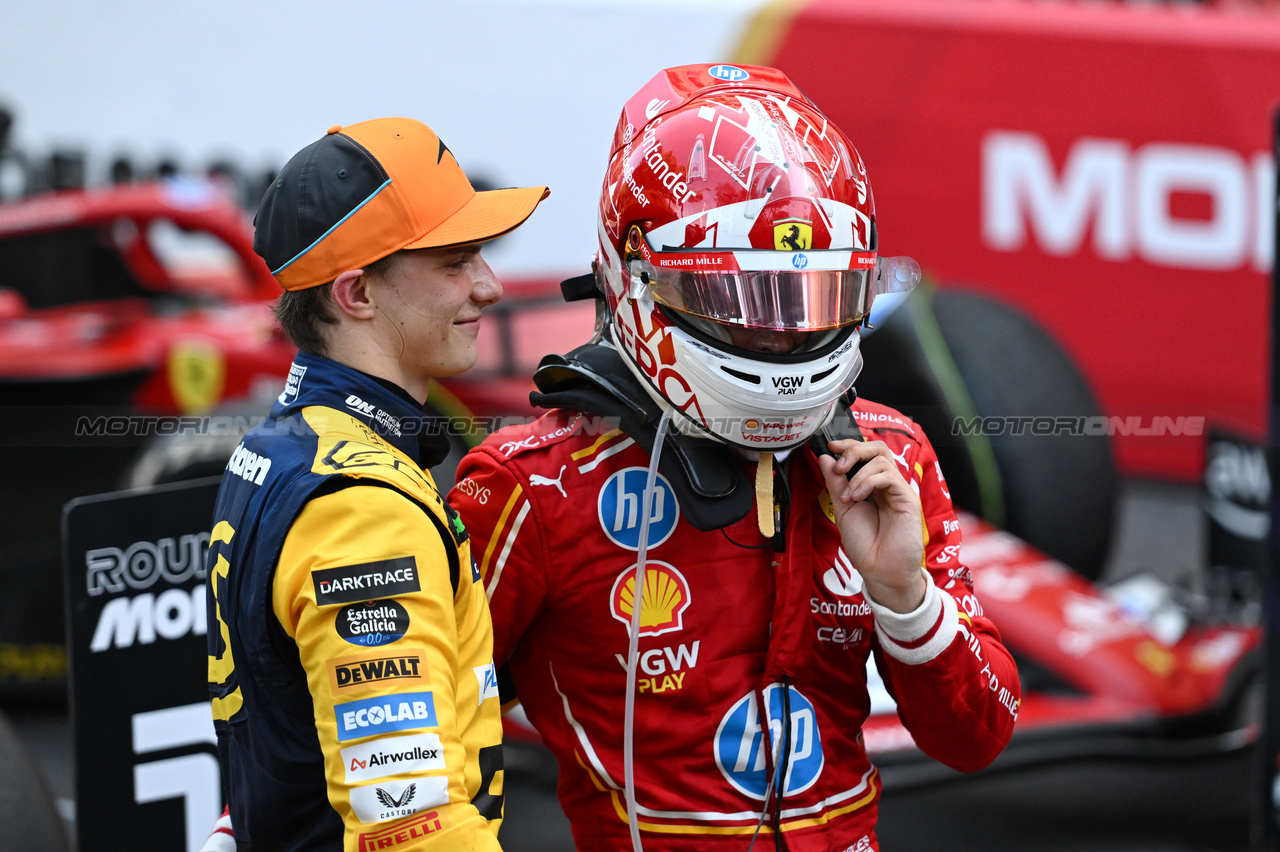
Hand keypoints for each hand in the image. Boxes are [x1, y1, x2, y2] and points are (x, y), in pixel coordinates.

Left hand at [817, 439, 925, 612]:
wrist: (880, 571)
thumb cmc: (865, 544)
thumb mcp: (843, 508)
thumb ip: (835, 483)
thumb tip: (824, 458)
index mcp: (873, 485)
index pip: (866, 454)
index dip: (849, 445)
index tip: (830, 447)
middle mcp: (888, 485)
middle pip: (877, 449)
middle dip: (854, 450)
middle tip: (839, 466)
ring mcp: (899, 491)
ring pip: (882, 459)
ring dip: (858, 473)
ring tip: (847, 496)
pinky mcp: (908, 500)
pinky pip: (889, 477)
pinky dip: (868, 482)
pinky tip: (856, 498)